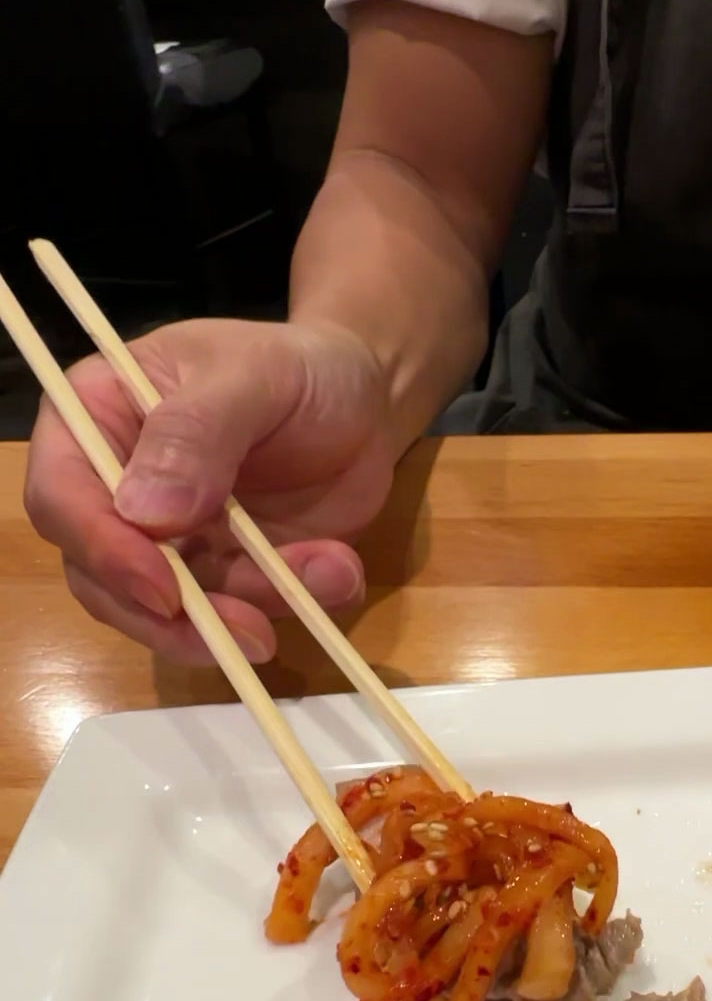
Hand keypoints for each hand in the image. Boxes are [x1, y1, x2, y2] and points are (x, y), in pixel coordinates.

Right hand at [24, 317, 394, 663]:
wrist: (361, 397)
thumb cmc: (296, 365)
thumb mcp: (253, 375)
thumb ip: (196, 432)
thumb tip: (144, 513)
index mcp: (97, 419)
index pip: (60, 497)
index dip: (102, 551)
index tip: (163, 589)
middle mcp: (118, 491)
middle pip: (102, 579)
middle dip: (172, 620)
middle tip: (247, 634)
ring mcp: (171, 542)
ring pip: (172, 614)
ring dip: (249, 613)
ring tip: (330, 570)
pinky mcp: (225, 574)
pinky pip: (242, 613)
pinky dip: (294, 604)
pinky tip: (340, 569)